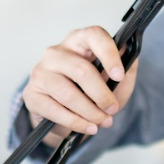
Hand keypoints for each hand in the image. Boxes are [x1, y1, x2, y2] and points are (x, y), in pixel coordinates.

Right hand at [22, 26, 138, 146]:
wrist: (66, 115)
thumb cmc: (93, 91)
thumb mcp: (116, 81)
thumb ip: (127, 68)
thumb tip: (131, 56)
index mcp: (80, 41)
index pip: (94, 36)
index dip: (109, 54)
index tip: (120, 75)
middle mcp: (57, 52)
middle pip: (81, 70)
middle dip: (101, 94)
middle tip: (112, 109)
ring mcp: (41, 72)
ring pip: (68, 93)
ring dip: (90, 112)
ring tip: (102, 122)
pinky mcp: (32, 94)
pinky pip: (55, 110)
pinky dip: (75, 122)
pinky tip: (88, 127)